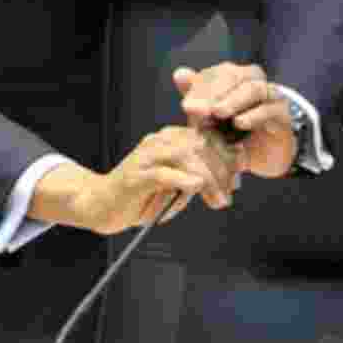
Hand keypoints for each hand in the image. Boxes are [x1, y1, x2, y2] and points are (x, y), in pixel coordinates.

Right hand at [31, 125, 238, 235]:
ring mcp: (146, 156)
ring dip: (208, 177)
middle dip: (222, 167)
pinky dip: (183, 180)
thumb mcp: (177, 187)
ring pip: (185, 155)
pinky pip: (163, 173)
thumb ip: (200, 178)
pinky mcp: (135, 175)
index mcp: (169, 139)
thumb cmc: (142, 197)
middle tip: (231, 191)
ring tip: (218, 199)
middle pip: (200, 144)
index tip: (240, 174)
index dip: (227, 153)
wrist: (102, 205)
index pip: (206, 137)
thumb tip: (232, 177)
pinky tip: (197, 187)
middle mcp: (158, 141)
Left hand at [173, 61, 297, 178]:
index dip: (200, 88)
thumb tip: (179, 73)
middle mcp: (252, 80)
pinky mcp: (282, 113)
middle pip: (233, 75)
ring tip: (217, 113)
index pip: (215, 73)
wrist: (260, 155)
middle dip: (213, 92)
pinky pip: (269, 109)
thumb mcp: (209, 118)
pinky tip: (239, 123)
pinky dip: (254, 115)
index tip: (186, 106)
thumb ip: (196, 97)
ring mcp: (270, 95)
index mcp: (233, 76)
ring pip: (253, 88)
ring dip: (233, 100)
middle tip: (198, 111)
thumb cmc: (230, 132)